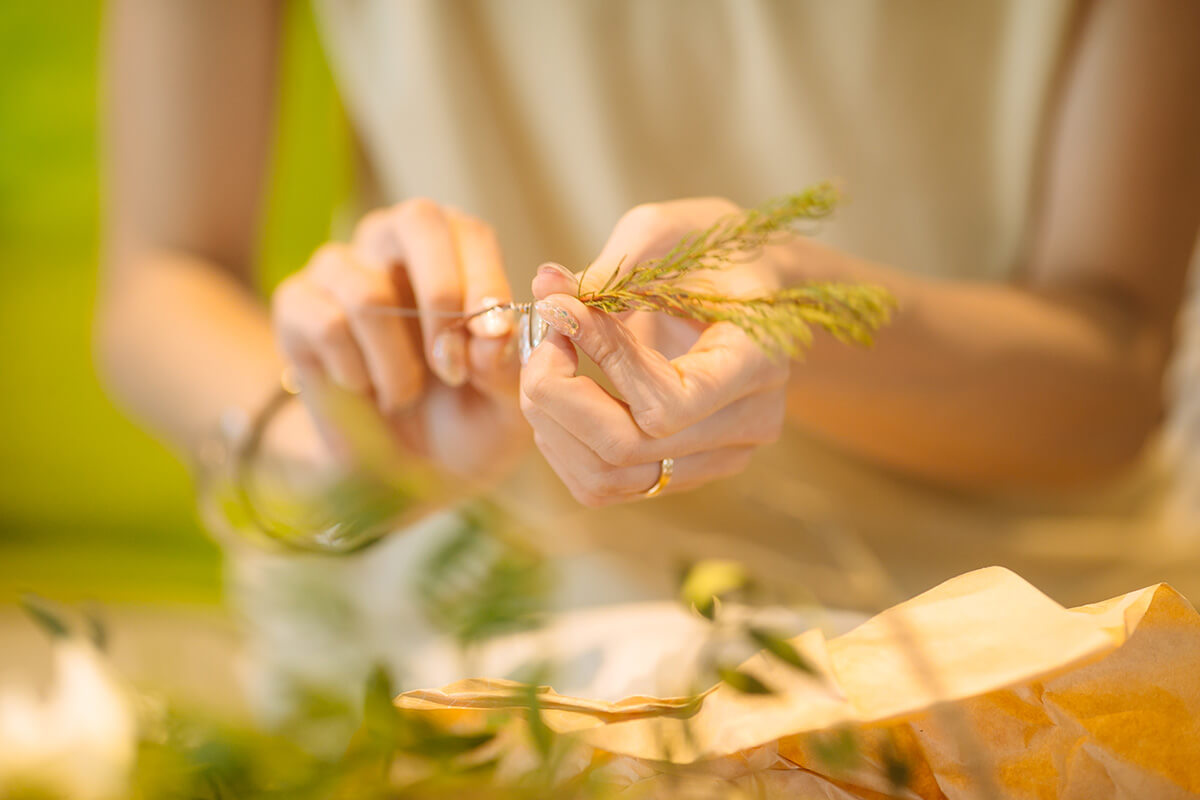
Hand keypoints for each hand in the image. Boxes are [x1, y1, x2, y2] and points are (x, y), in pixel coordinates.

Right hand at [272, 199, 526, 480]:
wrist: (401, 466)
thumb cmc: (464, 418)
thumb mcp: (504, 407)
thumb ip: (506, 369)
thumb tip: (489, 338)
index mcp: (454, 250)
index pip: (469, 233)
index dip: (484, 283)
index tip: (493, 341)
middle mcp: (394, 243)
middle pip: (417, 220)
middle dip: (442, 296)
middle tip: (450, 366)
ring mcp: (339, 268)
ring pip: (368, 294)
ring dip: (397, 364)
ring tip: (406, 394)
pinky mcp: (296, 303)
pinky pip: (328, 326)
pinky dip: (356, 374)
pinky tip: (365, 389)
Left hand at [519, 199, 789, 505]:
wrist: (757, 288)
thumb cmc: (713, 250)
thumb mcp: (666, 233)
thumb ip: (607, 267)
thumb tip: (544, 291)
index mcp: (757, 360)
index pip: (666, 403)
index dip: (600, 360)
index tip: (561, 310)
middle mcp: (747, 423)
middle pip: (628, 449)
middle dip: (558, 395)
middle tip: (544, 337)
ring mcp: (720, 456)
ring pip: (608, 478)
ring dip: (552, 424)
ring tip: (548, 362)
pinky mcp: (687, 472)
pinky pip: (606, 485)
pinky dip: (564, 443)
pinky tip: (563, 394)